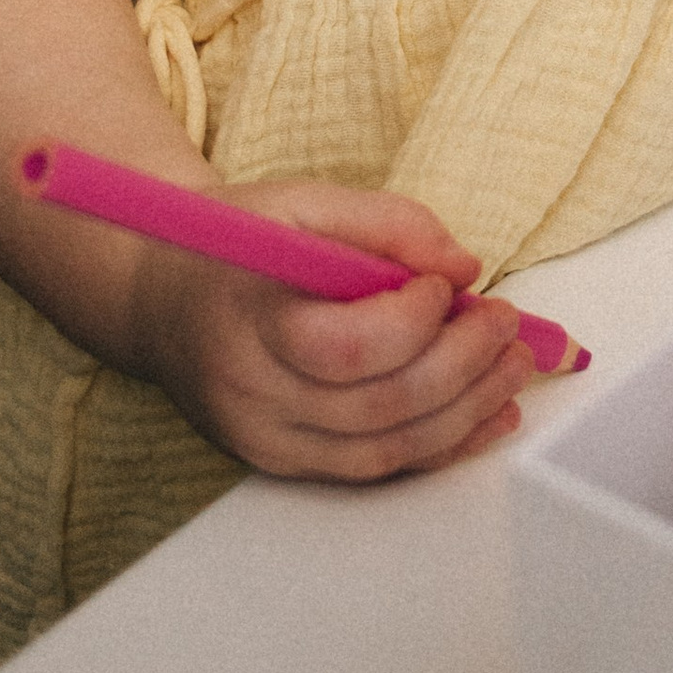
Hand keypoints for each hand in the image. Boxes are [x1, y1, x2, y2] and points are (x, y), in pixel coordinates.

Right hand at [128, 181, 533, 482]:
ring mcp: (268, 442)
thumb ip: (386, 223)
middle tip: (507, 323)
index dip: (415, 321)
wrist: (159, 301)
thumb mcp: (301, 202)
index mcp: (249, 323)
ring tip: (513, 366)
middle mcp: (254, 398)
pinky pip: (375, 470)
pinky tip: (488, 416)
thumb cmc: (232, 244)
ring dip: (467, 411)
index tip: (446, 284)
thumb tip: (463, 266)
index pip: (347, 348)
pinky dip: (442, 447)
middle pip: (380, 406)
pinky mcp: (286, 464)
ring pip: (387, 449)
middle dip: (464, 366)